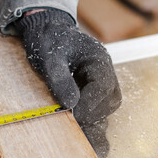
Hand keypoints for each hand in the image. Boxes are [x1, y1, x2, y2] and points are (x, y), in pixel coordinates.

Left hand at [15, 9, 121, 157]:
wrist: (46, 32)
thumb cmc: (48, 40)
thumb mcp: (50, 57)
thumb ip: (60, 79)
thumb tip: (71, 105)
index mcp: (98, 59)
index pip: (103, 86)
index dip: (90, 104)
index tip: (74, 115)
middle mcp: (104, 72)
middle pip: (110, 100)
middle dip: (93, 114)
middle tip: (73, 122)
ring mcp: (99, 82)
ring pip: (106, 107)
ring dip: (92, 118)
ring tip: (75, 125)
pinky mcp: (92, 91)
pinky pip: (97, 108)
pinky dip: (89, 117)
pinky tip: (77, 125)